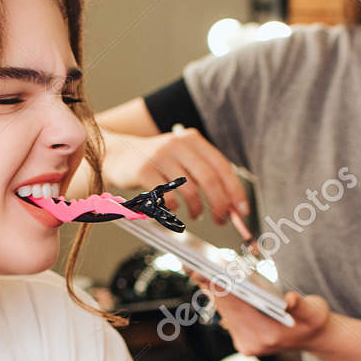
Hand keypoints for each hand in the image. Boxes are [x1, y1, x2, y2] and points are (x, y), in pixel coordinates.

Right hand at [102, 125, 247, 224]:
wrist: (119, 154)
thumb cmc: (157, 162)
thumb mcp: (182, 159)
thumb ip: (205, 175)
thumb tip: (231, 205)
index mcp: (193, 140)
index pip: (222, 166)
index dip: (235, 191)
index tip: (241, 211)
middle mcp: (178, 144)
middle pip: (209, 178)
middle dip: (220, 204)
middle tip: (222, 220)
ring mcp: (160, 156)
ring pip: (190, 189)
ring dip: (198, 208)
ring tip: (197, 215)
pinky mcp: (143, 170)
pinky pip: (167, 196)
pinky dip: (175, 207)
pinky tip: (175, 208)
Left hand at [194, 274, 328, 356]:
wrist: (314, 338)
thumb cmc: (313, 319)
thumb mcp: (315, 309)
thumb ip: (302, 304)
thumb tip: (290, 300)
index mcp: (270, 334)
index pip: (239, 307)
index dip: (221, 289)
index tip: (206, 274)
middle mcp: (254, 342)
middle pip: (226, 309)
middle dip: (211, 286)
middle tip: (193, 265)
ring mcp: (246, 344)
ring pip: (224, 313)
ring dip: (212, 292)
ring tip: (197, 270)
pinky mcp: (242, 342)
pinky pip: (227, 317)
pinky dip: (221, 300)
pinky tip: (210, 283)